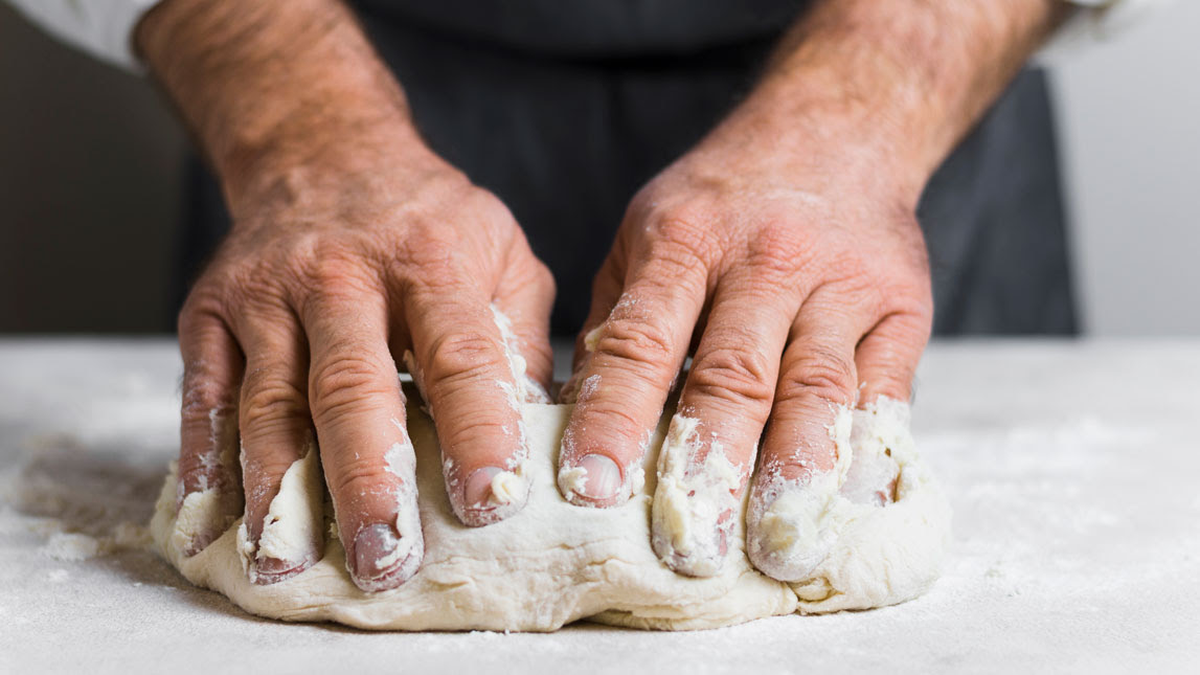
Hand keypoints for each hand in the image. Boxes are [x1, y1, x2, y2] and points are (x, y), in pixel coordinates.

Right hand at [140, 0, 553, 590]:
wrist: (323, 155)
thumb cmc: (430, 224)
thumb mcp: (503, 256)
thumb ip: (523, 342)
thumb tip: (546, 439)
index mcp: (433, 262)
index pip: (460, 357)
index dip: (476, 432)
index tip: (489, 504)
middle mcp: (343, 276)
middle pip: (352, 390)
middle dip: (367, 483)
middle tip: (384, 560)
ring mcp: (268, 294)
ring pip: (269, 403)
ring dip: (278, 492)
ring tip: (290, 563)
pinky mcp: (211, 311)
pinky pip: (205, 394)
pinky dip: (207, 460)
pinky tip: (219, 519)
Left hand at [556, 0, 1063, 578]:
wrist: (835, 131)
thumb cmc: (720, 204)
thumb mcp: (647, 236)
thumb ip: (618, 324)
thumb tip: (572, 423)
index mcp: (683, 241)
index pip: (642, 341)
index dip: (614, 418)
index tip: (589, 488)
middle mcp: (764, 259)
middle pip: (732, 376)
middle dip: (706, 467)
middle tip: (685, 549)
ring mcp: (839, 283)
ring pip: (815, 387)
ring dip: (794, 472)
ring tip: (775, 547)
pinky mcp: (900, 306)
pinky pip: (887, 387)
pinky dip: (868, 448)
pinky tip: (850, 503)